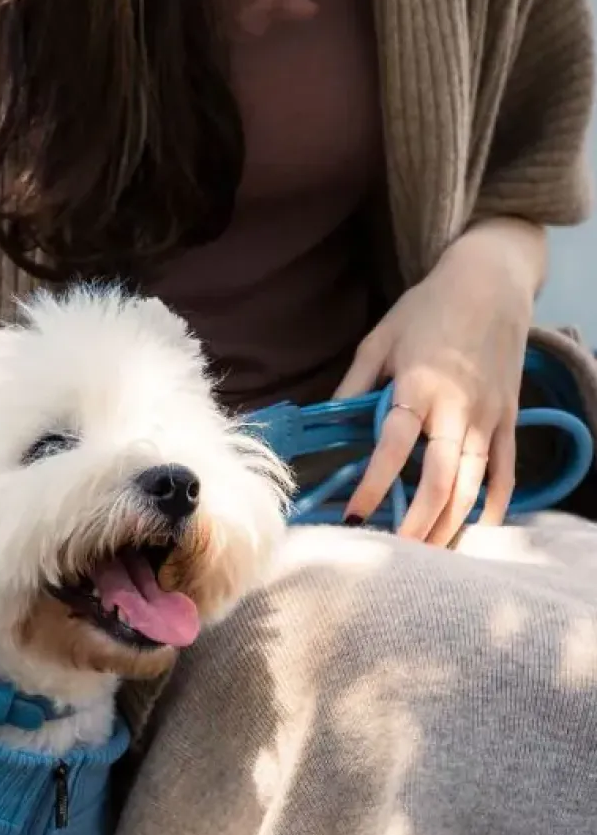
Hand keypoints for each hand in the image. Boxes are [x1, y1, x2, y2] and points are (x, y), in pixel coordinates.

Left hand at [336, 219, 544, 544]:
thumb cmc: (428, 308)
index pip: (394, 447)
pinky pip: (505, 469)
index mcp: (419, 388)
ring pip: (474, 483)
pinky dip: (495, 502)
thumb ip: (354, 385)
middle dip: (419, 522)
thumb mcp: (380, 340)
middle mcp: (457, 408)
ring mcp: (488, 416)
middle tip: (398, 553)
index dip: (375, 486)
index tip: (357, 518)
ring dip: (452, 522)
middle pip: (441, 479)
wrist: (491, 281)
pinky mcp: (508, 417)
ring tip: (429, 552)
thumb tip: (325, 419)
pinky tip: (477, 528)